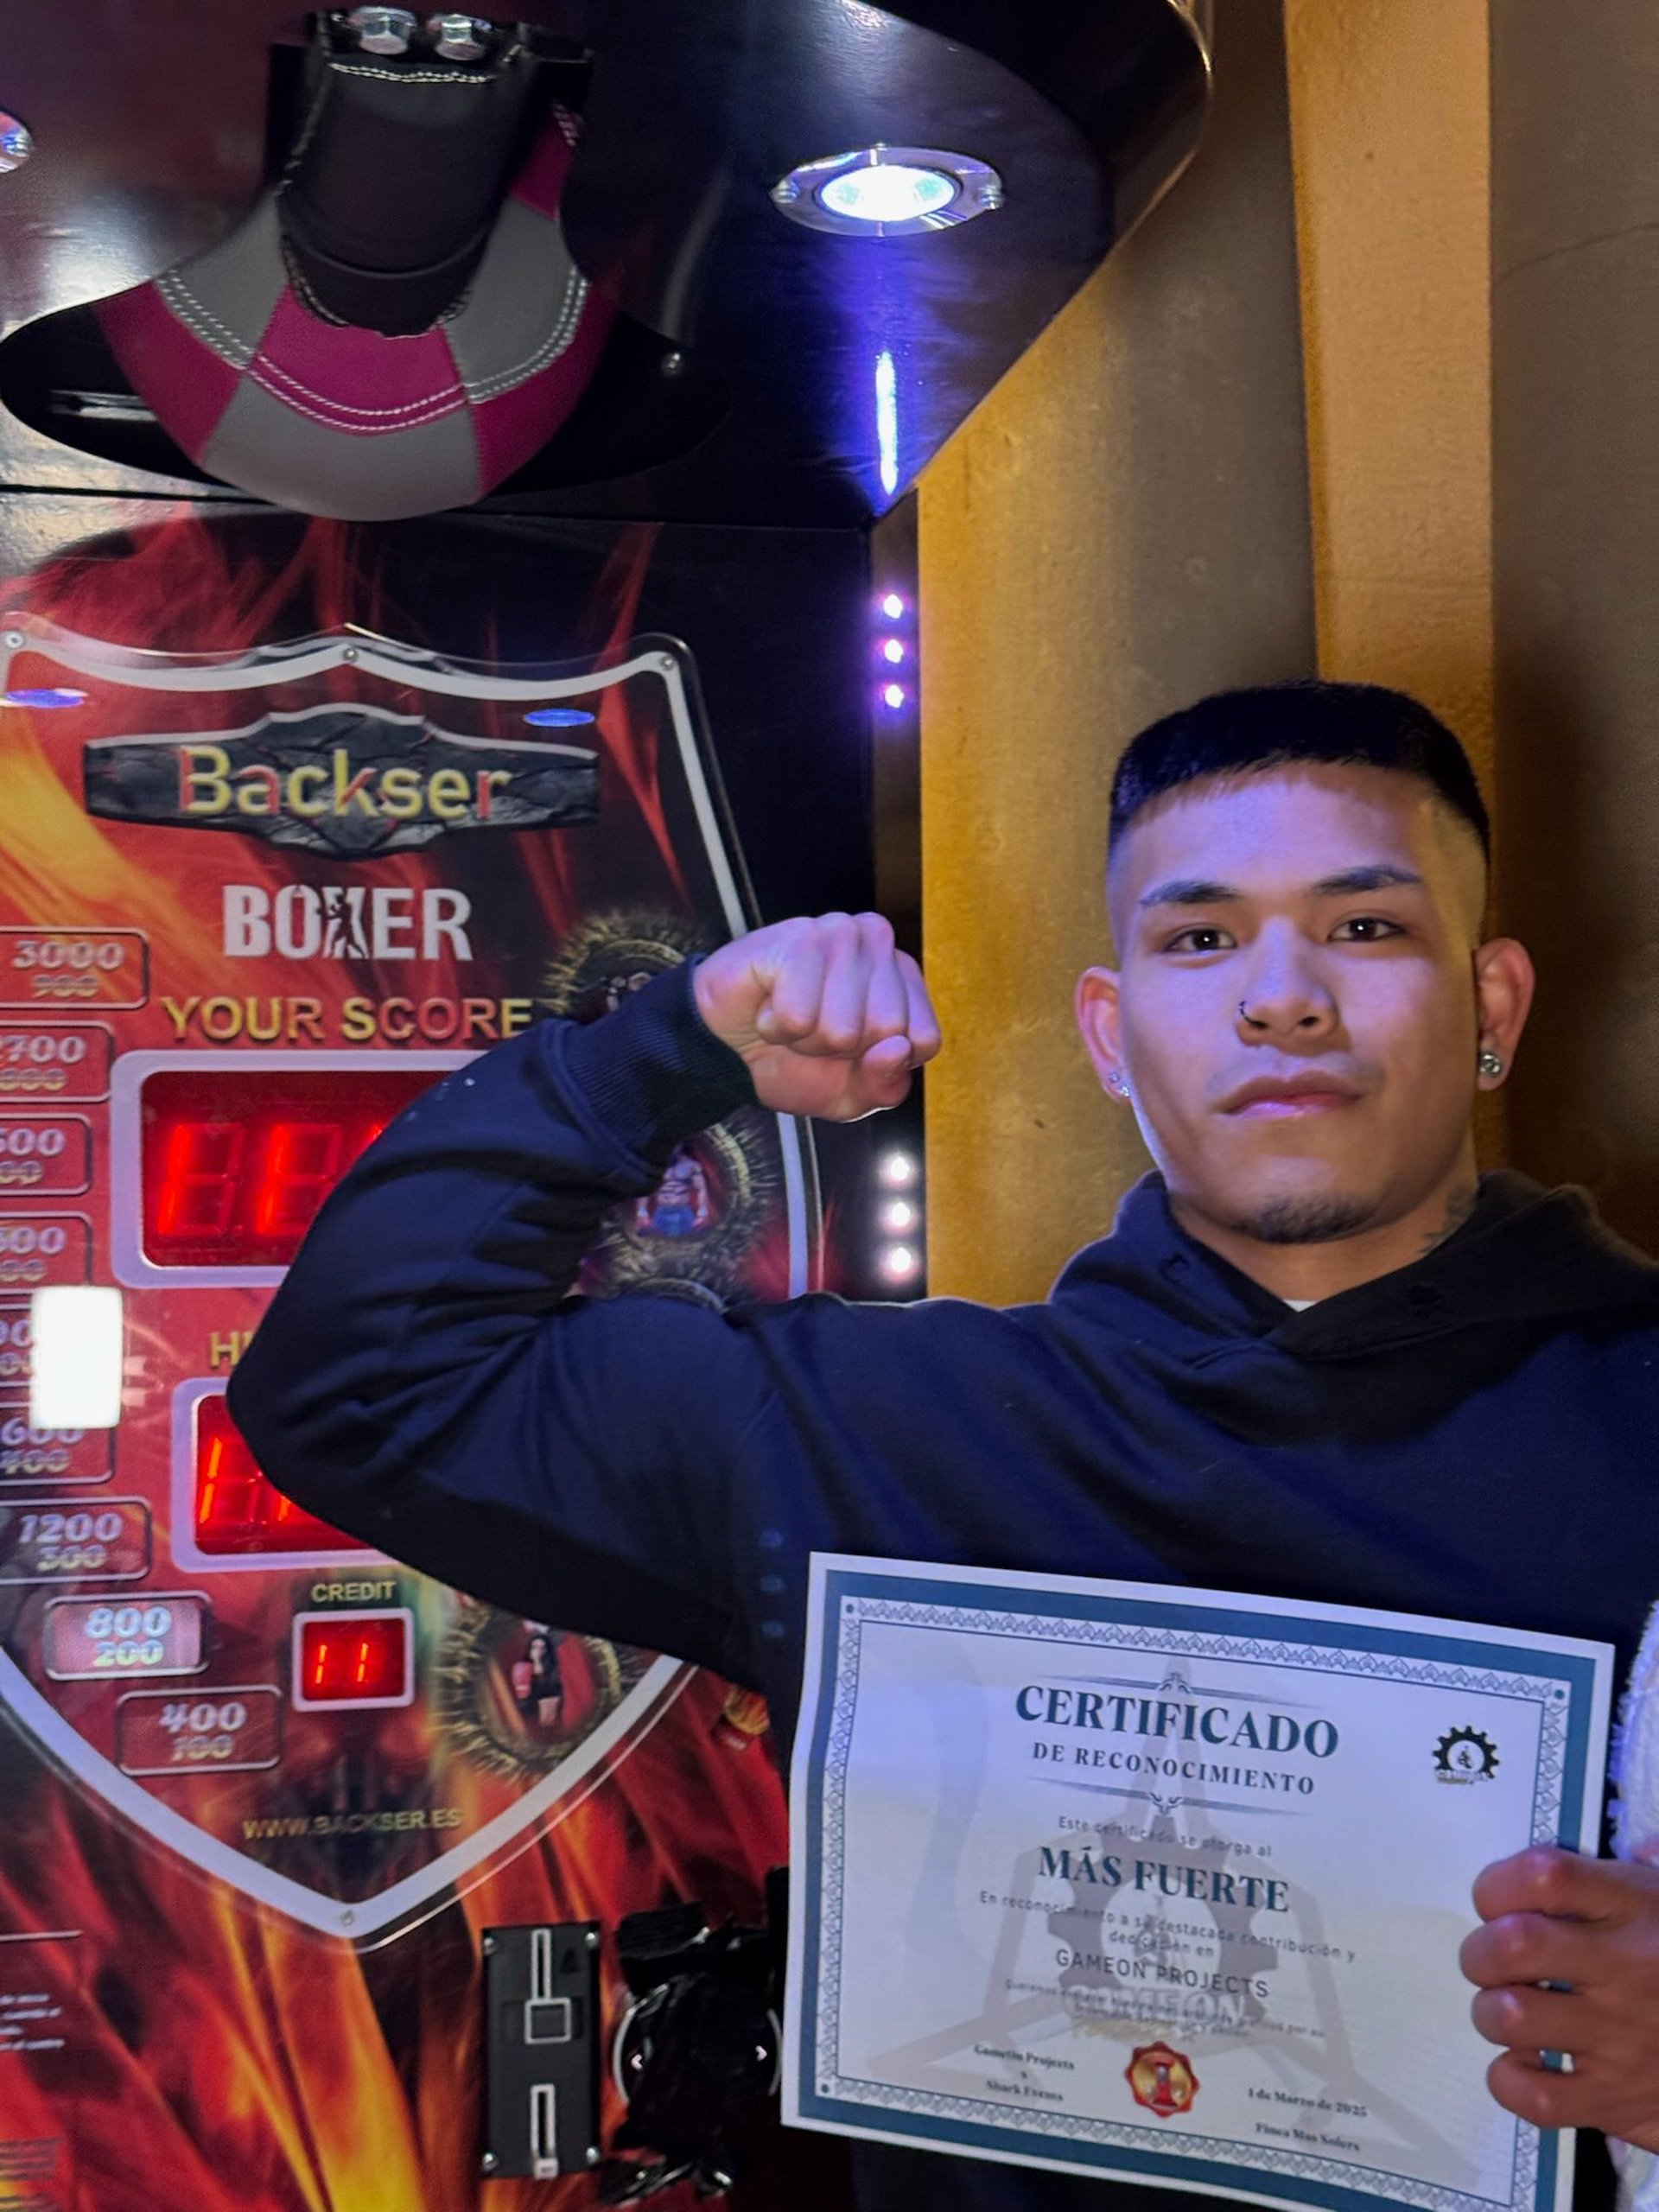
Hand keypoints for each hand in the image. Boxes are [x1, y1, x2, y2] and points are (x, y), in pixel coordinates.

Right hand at [693, 912, 939, 1120]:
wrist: (723, 1050)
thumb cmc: (790, 1062)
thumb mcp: (851, 1094)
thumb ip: (886, 1084)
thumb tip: (898, 1048)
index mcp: (903, 977)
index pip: (924, 1039)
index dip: (879, 1062)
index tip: (848, 1050)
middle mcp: (878, 943)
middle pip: (888, 1031)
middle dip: (841, 1051)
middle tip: (811, 1031)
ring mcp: (839, 933)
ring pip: (845, 1028)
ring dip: (806, 1039)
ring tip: (788, 1018)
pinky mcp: (799, 938)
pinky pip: (801, 1016)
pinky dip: (777, 1026)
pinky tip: (768, 1005)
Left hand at [1461, 1845, 1658, 2147]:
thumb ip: (1617, 1874)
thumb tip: (1556, 1868)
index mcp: (1636, 1907)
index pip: (1542, 1876)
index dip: (1497, 1884)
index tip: (1495, 1901)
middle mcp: (1626, 1969)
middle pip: (1513, 1945)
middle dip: (1480, 1949)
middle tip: (1491, 1959)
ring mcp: (1620, 2038)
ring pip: (1512, 2017)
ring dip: (1490, 2011)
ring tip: (1509, 2009)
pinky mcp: (1617, 2100)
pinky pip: (1536, 2098)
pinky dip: (1510, 2080)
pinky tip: (1524, 2064)